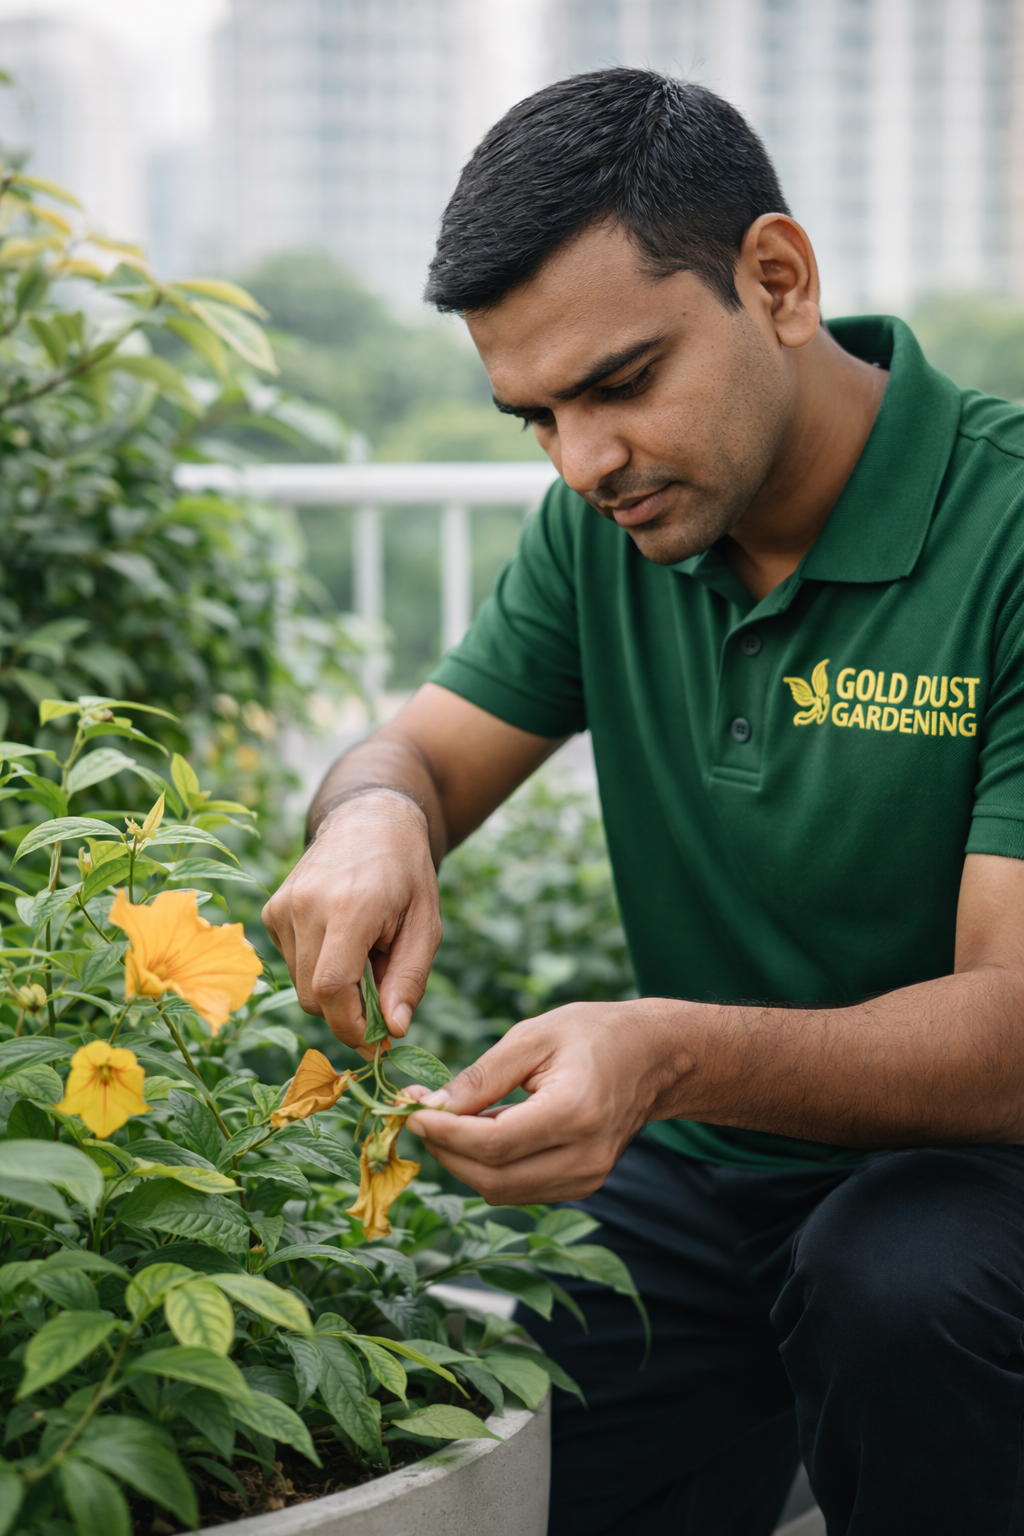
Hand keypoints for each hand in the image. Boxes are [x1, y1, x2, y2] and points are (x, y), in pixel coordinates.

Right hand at [262, 791, 441, 1052]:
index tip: (377, 1042)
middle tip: (382, 993)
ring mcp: (282, 906)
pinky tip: (341, 936)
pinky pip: (292, 963)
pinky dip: (318, 965)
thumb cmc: (406, 875)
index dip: (351, 1026)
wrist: (371, 820)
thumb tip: (393, 1031)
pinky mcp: (271, 911)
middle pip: (314, 995)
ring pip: (300, 984)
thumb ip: (409, 979)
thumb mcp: (426, 926)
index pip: (332, 988)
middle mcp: (306, 905)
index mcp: (349, 907)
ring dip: (334, 987)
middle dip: (347, 1011)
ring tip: (364, 952)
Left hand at [405, 999, 693, 1202]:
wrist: (653, 1057)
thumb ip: (482, 1076)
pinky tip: (482, 1132)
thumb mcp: (533, 1036)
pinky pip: (520, 1189)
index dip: (445, 1133)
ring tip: (449, 1120)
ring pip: (502, 1191)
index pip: (494, 1144)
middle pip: (493, 1179)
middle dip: (446, 1151)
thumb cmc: (593, 1035)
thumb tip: (431, 1106)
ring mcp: (587, 1178)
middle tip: (421, 1115)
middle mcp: (585, 1157)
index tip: (412, 1110)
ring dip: (464, 1162)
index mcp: (575, 1113)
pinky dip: (490, 1167)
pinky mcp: (583, 1185)